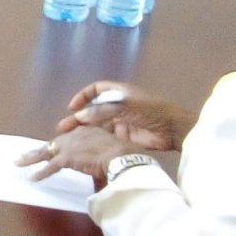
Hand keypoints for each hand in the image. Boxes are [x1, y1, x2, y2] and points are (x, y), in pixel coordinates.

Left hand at [16, 125, 138, 185]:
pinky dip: (41, 173)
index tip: (52, 150)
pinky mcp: (68, 158)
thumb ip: (101, 154)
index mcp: (87, 131)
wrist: (123, 156)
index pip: (68, 139)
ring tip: (18, 163)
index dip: (59, 146)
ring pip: (46, 152)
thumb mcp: (111, 150)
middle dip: (39, 150)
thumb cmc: (124, 154)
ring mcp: (70, 146)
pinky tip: (33, 178)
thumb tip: (99, 167)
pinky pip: (51, 167)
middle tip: (25, 155)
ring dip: (31, 158)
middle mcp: (76, 135)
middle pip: (53, 143)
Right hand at [59, 81, 195, 151]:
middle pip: (93, 110)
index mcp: (119, 93)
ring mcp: (120, 121)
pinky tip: (84, 146)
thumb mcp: (125, 106)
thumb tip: (79, 116)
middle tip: (63, 128)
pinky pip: (104, 136)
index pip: (96, 90)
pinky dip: (93, 139)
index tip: (73, 107)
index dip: (83, 96)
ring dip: (83, 130)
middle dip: (78, 118)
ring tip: (69, 139)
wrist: (173, 130)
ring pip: (96, 125)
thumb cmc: (151, 111)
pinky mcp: (123, 136)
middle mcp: (117, 106)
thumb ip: (101, 111)